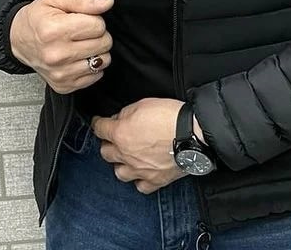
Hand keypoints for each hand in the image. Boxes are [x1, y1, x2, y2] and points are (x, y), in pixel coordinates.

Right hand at [9, 0, 114, 93]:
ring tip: (80, 44)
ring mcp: (60, 73)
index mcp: (54, 30)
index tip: (82, 19)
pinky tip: (78, 57)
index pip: (98, 25)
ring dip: (96, 51)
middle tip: (81, 31)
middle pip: (103, 43)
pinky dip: (91, 66)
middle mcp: (56, 55)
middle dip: (97, 34)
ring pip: (102, 61)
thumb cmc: (38, 17)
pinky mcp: (64, 85)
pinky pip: (96, 76)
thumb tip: (106, 3)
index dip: (94, 19)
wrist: (19, 38)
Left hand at [91, 98, 207, 193]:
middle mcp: (125, 155)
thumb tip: (118, 119)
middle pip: (105, 152)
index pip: (99, 129)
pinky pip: (140, 186)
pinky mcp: (155, 180)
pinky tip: (143, 172)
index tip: (99, 122)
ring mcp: (139, 170)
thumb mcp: (143, 103)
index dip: (98, 123)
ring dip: (120, 164)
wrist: (192, 133)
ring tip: (127, 157)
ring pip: (119, 172)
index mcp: (120, 134)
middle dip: (108, 143)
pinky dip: (139, 180)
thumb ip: (126, 113)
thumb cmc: (169, 115)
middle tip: (115, 137)